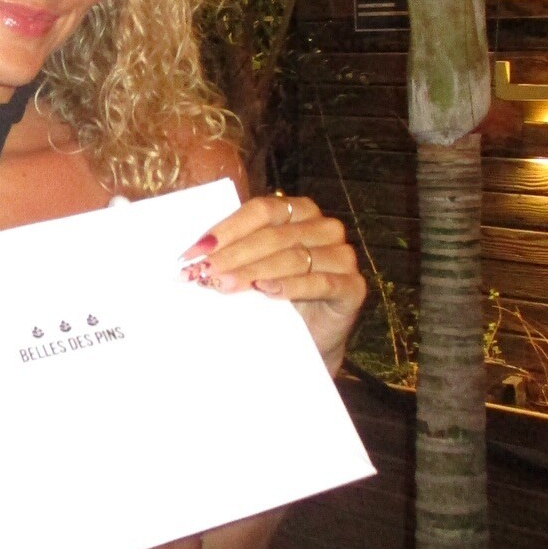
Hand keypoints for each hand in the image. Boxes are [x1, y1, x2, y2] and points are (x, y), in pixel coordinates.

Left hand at [180, 193, 365, 374]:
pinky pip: (320, 282)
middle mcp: (325, 228)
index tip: (194, 252)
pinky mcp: (353, 287)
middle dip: (233, 255)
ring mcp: (343, 256)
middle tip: (203, 272)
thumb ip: (233, 253)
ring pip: (293, 258)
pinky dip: (290, 287)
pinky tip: (266, 292)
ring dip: (253, 271)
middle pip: (274, 235)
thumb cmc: (274, 296)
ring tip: (223, 284)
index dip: (226, 229)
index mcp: (299, 211)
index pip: (261, 210)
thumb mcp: (251, 268)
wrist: (309, 338)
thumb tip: (195, 254)